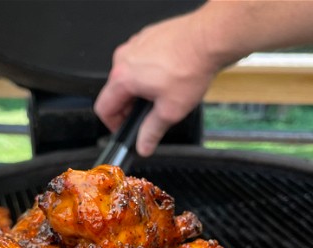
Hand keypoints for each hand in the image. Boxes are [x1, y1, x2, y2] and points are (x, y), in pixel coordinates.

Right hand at [94, 11, 225, 157]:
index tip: (125, 129)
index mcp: (122, 78)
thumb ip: (151, 132)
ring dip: (139, 90)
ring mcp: (135, 44)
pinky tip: (167, 77)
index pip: (104, 108)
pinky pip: (139, 61)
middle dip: (129, 107)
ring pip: (127, 75)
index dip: (113, 125)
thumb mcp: (170, 111)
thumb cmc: (190, 67)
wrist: (208, 39)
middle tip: (149, 116)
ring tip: (162, 95)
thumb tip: (143, 146)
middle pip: (115, 92)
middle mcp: (124, 58)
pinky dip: (147, 72)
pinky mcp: (147, 37)